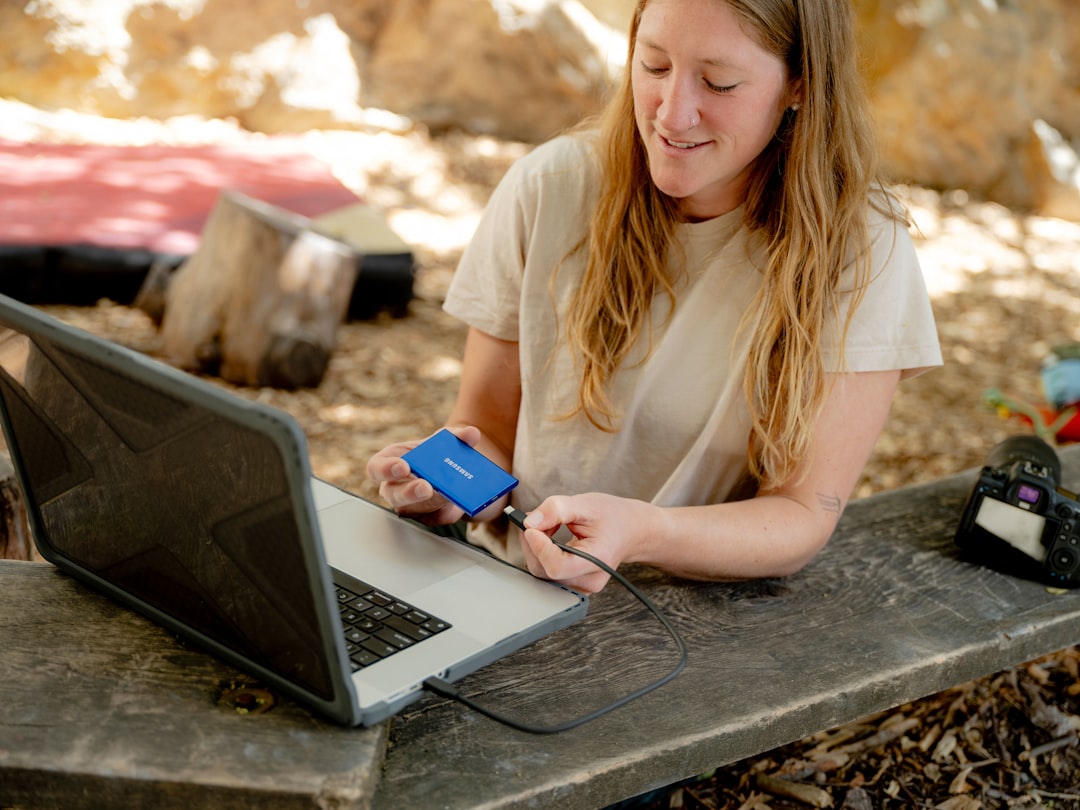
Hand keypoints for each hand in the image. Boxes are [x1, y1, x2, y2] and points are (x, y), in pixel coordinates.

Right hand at [366, 426, 481, 525]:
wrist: (451, 473)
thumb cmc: (437, 453)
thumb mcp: (446, 440)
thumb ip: (457, 436)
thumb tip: (471, 434)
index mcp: (390, 462)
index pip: (376, 468)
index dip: (386, 469)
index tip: (403, 467)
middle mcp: (394, 486)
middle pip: (393, 495)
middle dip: (410, 492)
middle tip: (426, 487)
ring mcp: (409, 505)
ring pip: (415, 510)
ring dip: (433, 503)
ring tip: (449, 494)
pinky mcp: (427, 518)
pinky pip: (435, 518)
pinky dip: (448, 510)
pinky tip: (459, 502)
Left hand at [516, 493, 653, 593]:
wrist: (630, 530)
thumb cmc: (613, 517)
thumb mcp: (586, 504)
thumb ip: (557, 509)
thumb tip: (529, 522)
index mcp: (597, 560)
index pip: (557, 566)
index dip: (539, 546)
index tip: (531, 526)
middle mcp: (590, 580)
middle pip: (545, 570)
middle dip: (534, 542)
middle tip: (538, 519)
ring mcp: (581, 586)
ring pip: (542, 572)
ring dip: (536, 547)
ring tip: (549, 527)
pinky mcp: (573, 585)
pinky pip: (546, 573)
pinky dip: (542, 554)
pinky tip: (550, 539)